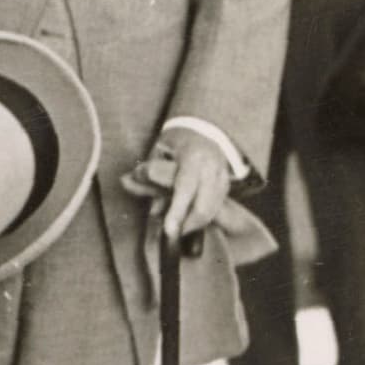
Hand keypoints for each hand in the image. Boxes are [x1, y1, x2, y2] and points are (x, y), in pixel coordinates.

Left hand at [151, 122, 234, 242]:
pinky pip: (217, 205)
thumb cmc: (176, 141)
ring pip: (213, 209)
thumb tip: (137, 194)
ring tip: (179, 230)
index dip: (177, 211)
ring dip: (196, 223)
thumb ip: (147, 175)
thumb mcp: (158, 152)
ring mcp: (222, 175)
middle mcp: (212, 166)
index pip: (185, 187)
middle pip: (204, 205)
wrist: (204, 129)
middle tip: (172, 235)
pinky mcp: (227, 183)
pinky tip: (191, 222)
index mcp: (193, 156)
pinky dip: (204, 216)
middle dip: (188, 224)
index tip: (169, 231)